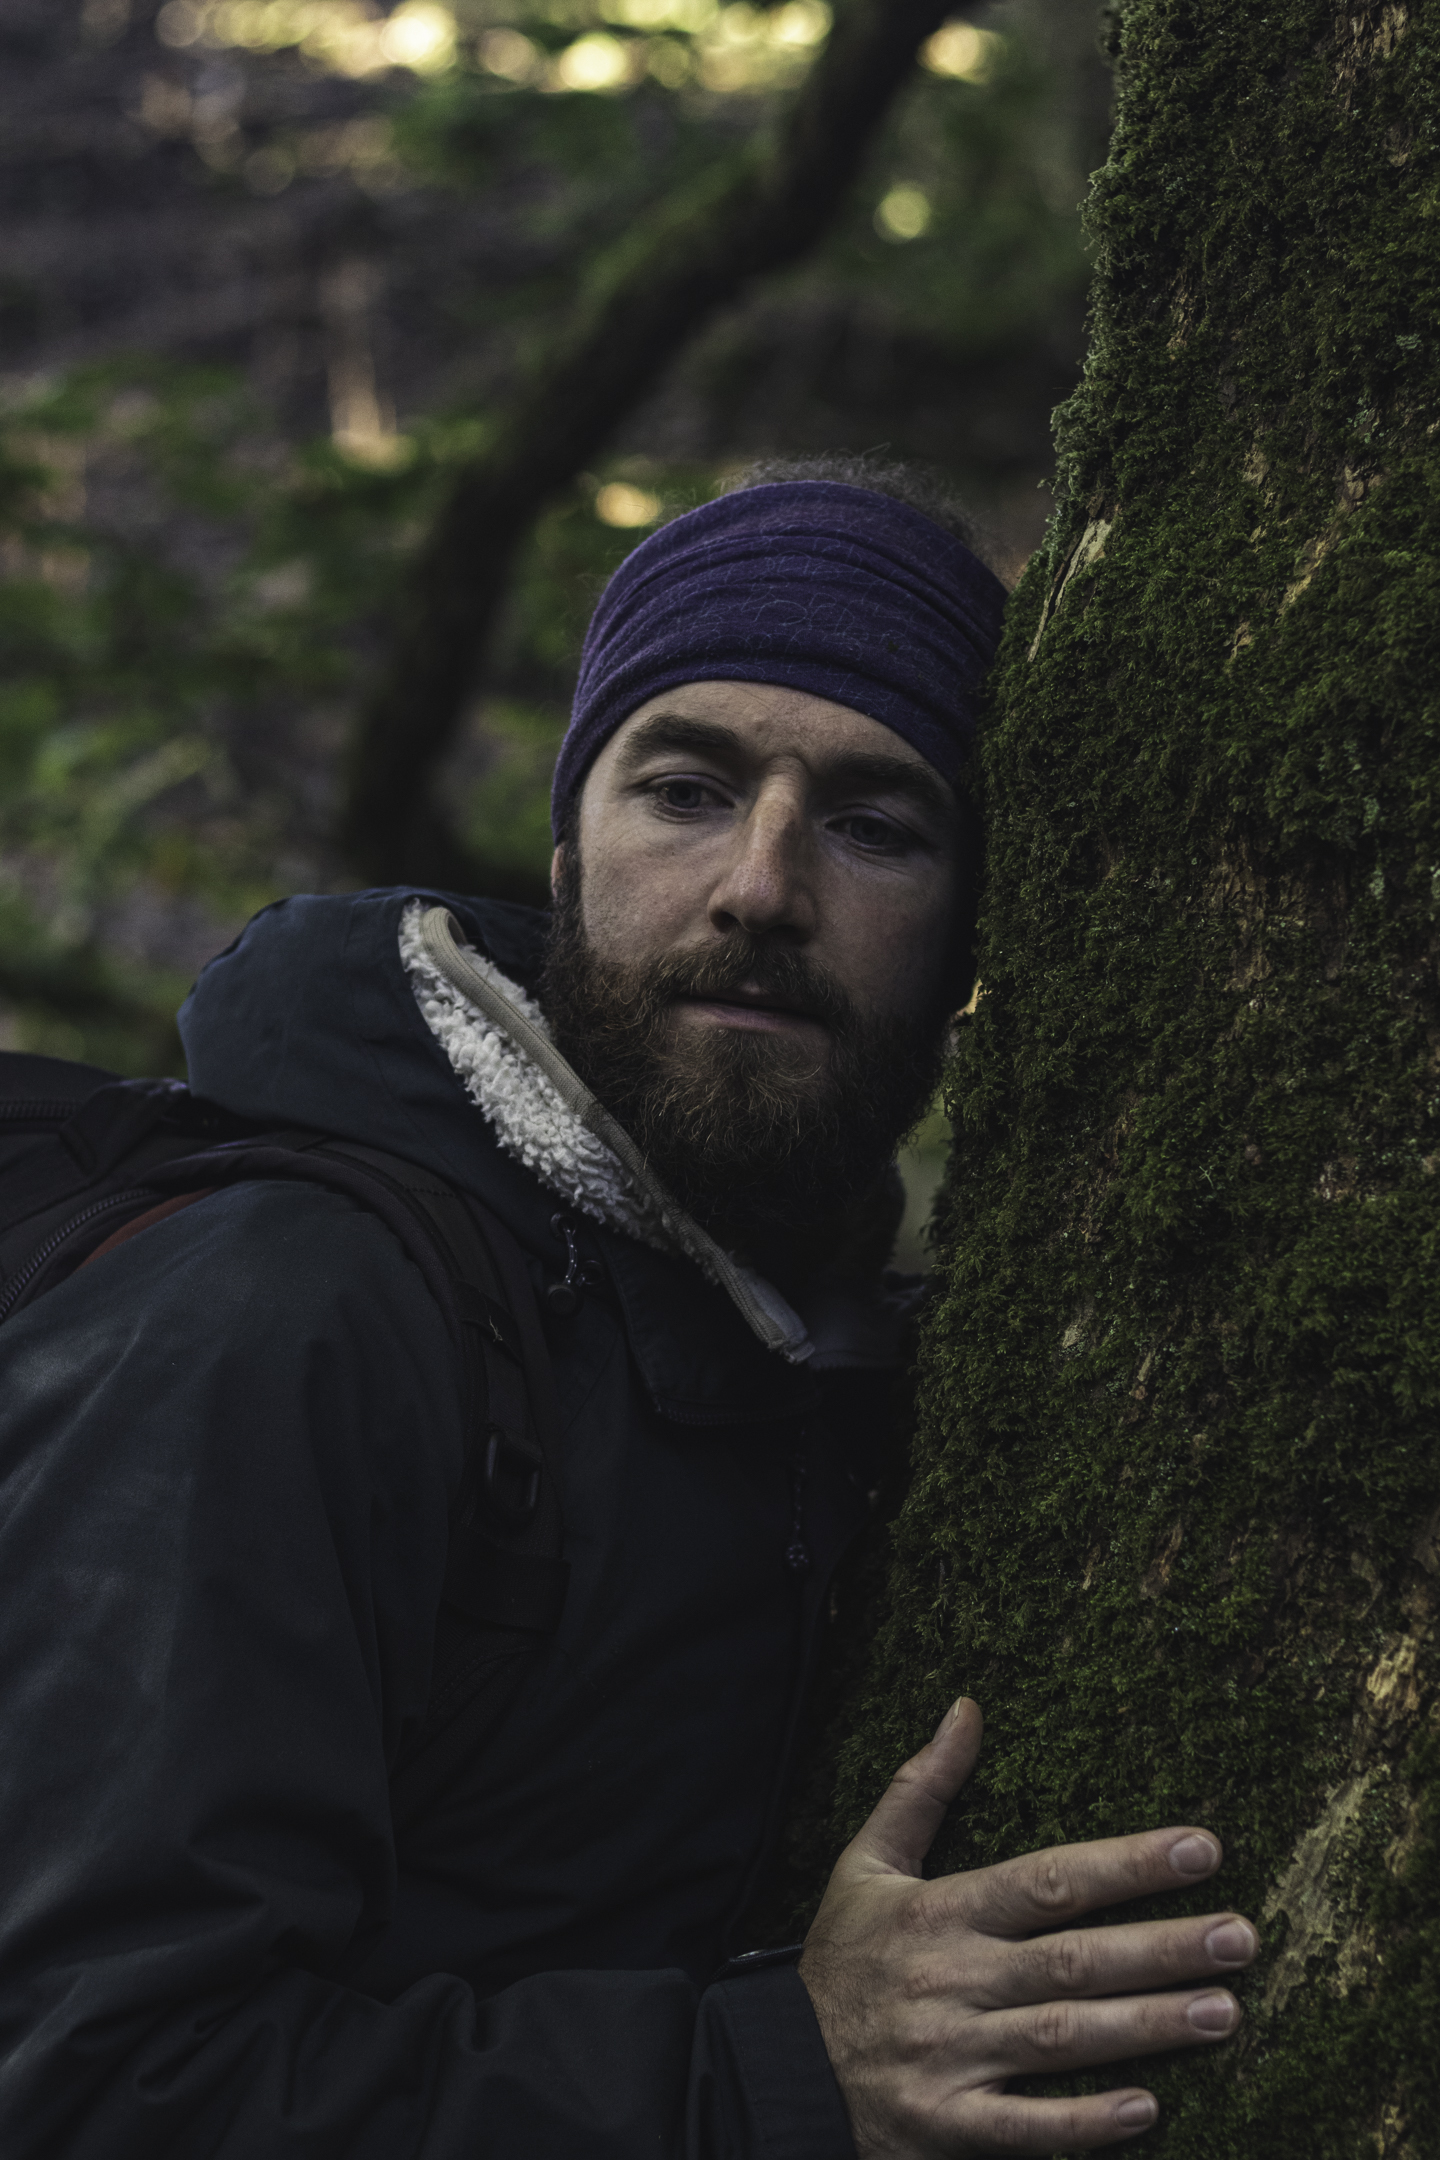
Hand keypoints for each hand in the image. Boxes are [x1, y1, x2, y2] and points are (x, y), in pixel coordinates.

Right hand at [798, 1699, 1257, 2156]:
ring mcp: (947, 2056)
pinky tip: (1147, 2111)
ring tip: (1224, 2012)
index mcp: (939, 1911)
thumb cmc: (840, 1958)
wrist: (774, 2068)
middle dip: (1160, 1947)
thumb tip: (967, 1707)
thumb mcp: (866, 1862)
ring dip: (1145, 2027)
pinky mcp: (943, 2127)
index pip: (1047, 1879)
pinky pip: (1022, 2129)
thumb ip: (922, 1787)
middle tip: (1240, 1937)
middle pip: (1070, 1960)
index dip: (1125, 1863)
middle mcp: (950, 1979)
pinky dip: (1082, 2124)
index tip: (1202, 1848)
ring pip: (1058, 2039)